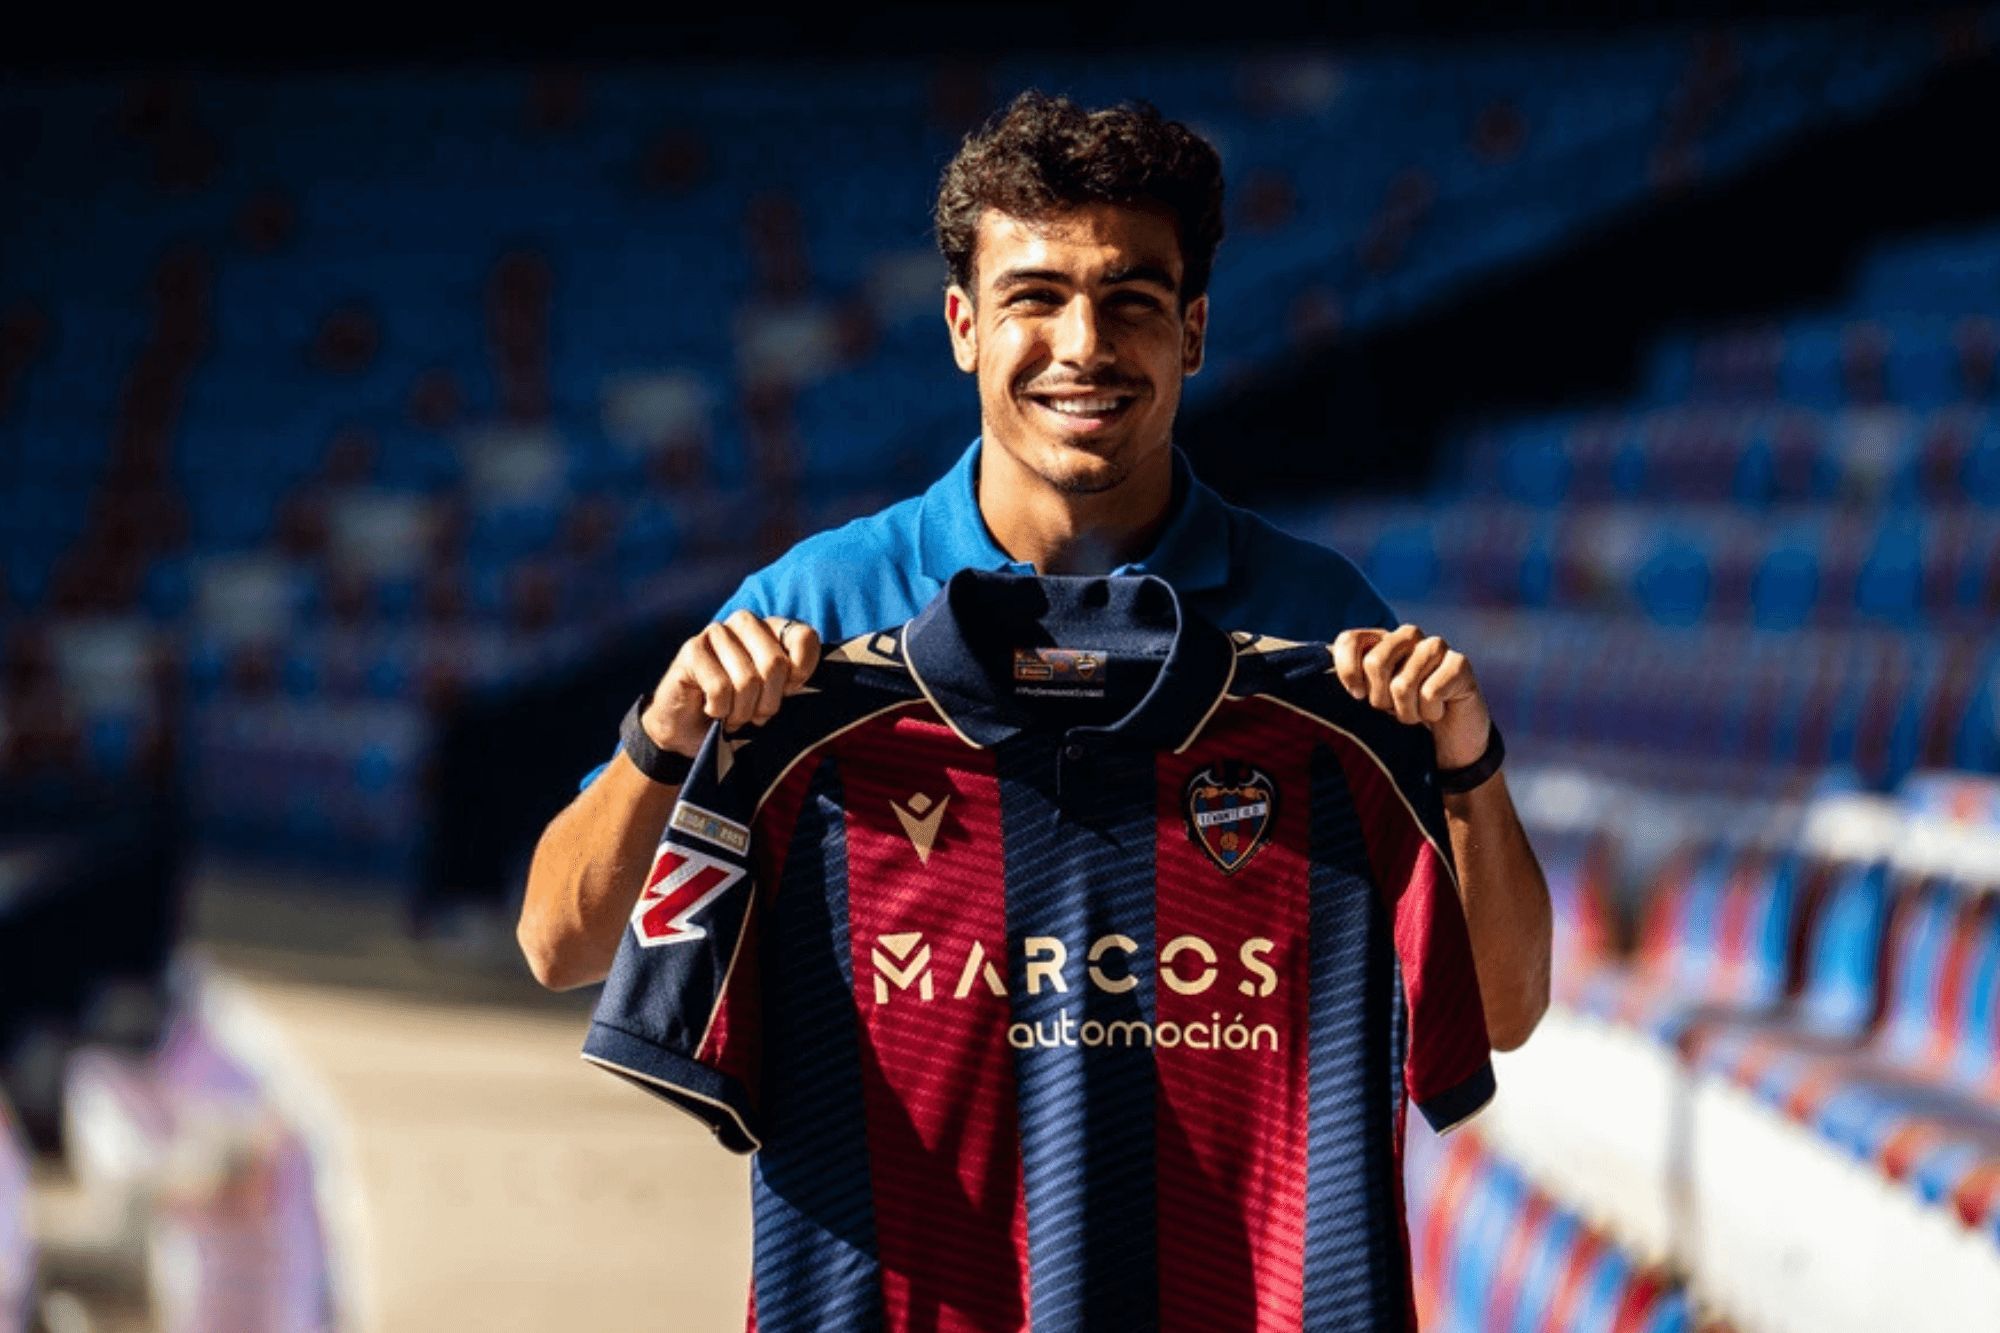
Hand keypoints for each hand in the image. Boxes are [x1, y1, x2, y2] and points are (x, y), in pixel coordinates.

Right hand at [640, 611, 820, 756]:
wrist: (688, 729)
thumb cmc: (737, 709)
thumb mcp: (774, 695)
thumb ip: (792, 679)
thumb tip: (800, 677)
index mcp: (772, 628)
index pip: (804, 637)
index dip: (800, 674)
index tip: (786, 692)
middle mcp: (745, 622)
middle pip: (775, 664)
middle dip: (767, 702)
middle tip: (754, 714)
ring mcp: (716, 632)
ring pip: (747, 680)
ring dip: (741, 711)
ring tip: (732, 715)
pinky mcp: (691, 650)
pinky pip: (720, 688)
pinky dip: (720, 710)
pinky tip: (711, 709)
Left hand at [1331, 624, 1490, 768]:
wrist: (1450, 741)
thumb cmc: (1403, 716)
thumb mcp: (1369, 700)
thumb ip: (1347, 683)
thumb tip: (1310, 679)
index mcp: (1380, 640)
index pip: (1350, 640)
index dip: (1347, 671)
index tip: (1357, 696)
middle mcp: (1407, 636)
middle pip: (1375, 663)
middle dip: (1380, 700)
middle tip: (1392, 710)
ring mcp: (1435, 646)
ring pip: (1403, 684)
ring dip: (1407, 712)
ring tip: (1416, 713)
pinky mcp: (1459, 663)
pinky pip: (1430, 693)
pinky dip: (1430, 713)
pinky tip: (1438, 712)